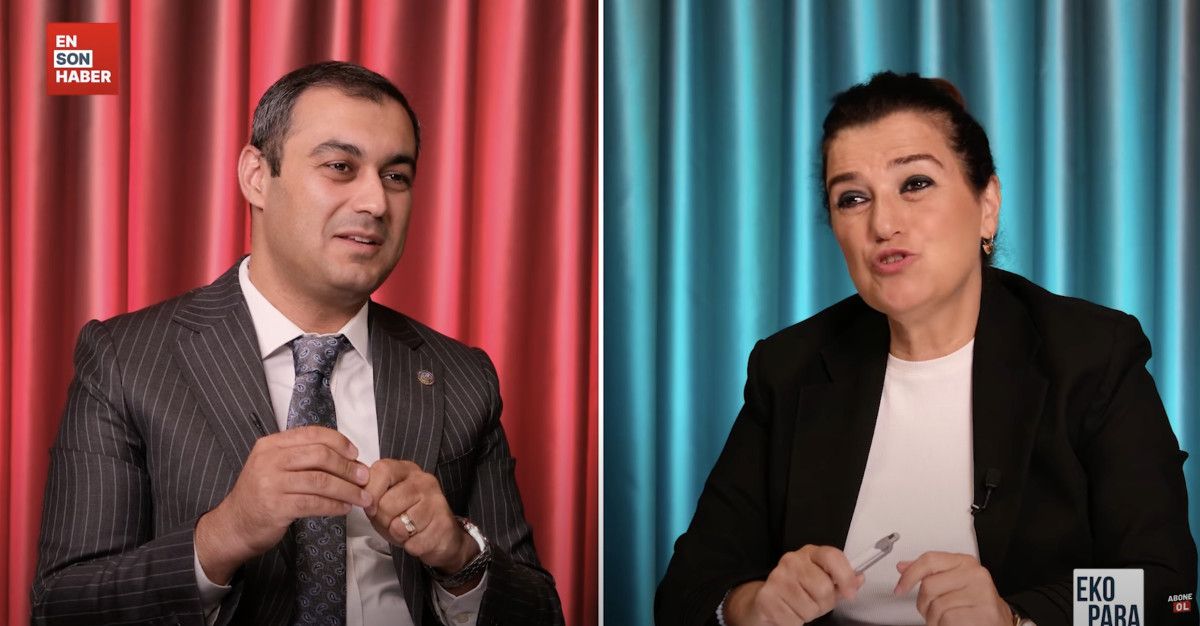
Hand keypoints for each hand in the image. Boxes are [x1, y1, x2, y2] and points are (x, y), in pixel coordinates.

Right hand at [195, 426, 371, 583]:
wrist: (233, 526)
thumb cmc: (260, 496)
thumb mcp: (274, 467)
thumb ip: (302, 458)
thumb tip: (348, 459)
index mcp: (271, 445)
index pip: (312, 434)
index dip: (339, 442)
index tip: (355, 453)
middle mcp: (269, 460)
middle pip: (320, 456)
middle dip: (347, 467)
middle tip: (364, 478)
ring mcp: (271, 483)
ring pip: (320, 481)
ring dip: (347, 490)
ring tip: (362, 497)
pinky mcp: (276, 507)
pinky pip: (314, 503)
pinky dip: (334, 505)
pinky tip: (344, 508)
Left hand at [363, 459, 476, 575]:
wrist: (442, 535)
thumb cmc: (409, 516)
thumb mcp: (386, 500)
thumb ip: (373, 494)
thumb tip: (362, 497)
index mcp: (407, 470)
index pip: (382, 471)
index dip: (370, 492)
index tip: (371, 507)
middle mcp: (424, 481)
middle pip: (386, 504)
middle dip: (382, 520)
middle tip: (393, 522)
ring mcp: (436, 502)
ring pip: (398, 525)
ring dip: (397, 535)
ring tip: (407, 530)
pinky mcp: (443, 525)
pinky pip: (412, 543)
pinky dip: (411, 546)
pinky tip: (419, 538)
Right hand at [725, 545, 862, 625]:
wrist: (763, 601)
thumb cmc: (795, 591)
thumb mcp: (819, 582)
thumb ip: (840, 581)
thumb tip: (859, 578)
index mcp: (809, 554)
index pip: (832, 556)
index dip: (845, 575)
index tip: (851, 592)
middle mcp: (792, 561)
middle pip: (824, 588)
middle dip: (823, 603)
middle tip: (814, 602)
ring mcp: (777, 578)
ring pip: (810, 607)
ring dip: (808, 614)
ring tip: (798, 607)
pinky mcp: (767, 597)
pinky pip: (795, 618)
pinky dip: (795, 622)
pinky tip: (788, 612)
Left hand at [894, 552, 1011, 625]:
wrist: (998, 622)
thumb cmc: (973, 604)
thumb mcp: (951, 583)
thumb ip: (928, 573)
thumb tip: (903, 567)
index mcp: (965, 563)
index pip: (929, 560)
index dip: (910, 575)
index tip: (900, 588)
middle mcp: (975, 574)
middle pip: (929, 586)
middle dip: (924, 604)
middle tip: (933, 611)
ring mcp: (981, 593)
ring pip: (937, 606)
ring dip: (935, 619)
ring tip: (946, 619)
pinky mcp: (985, 612)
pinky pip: (948, 619)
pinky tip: (955, 624)